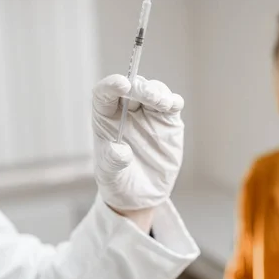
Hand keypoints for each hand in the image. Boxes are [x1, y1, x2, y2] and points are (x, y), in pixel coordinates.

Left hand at [92, 74, 183, 211]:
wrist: (140, 194)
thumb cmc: (118, 181)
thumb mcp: (110, 176)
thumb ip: (112, 163)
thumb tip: (120, 151)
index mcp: (105, 117)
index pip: (104, 93)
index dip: (111, 85)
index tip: (121, 84)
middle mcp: (126, 110)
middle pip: (133, 87)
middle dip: (141, 88)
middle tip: (150, 97)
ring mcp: (148, 113)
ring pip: (154, 91)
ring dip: (159, 93)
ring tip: (163, 104)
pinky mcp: (167, 121)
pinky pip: (172, 104)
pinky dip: (173, 101)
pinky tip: (173, 105)